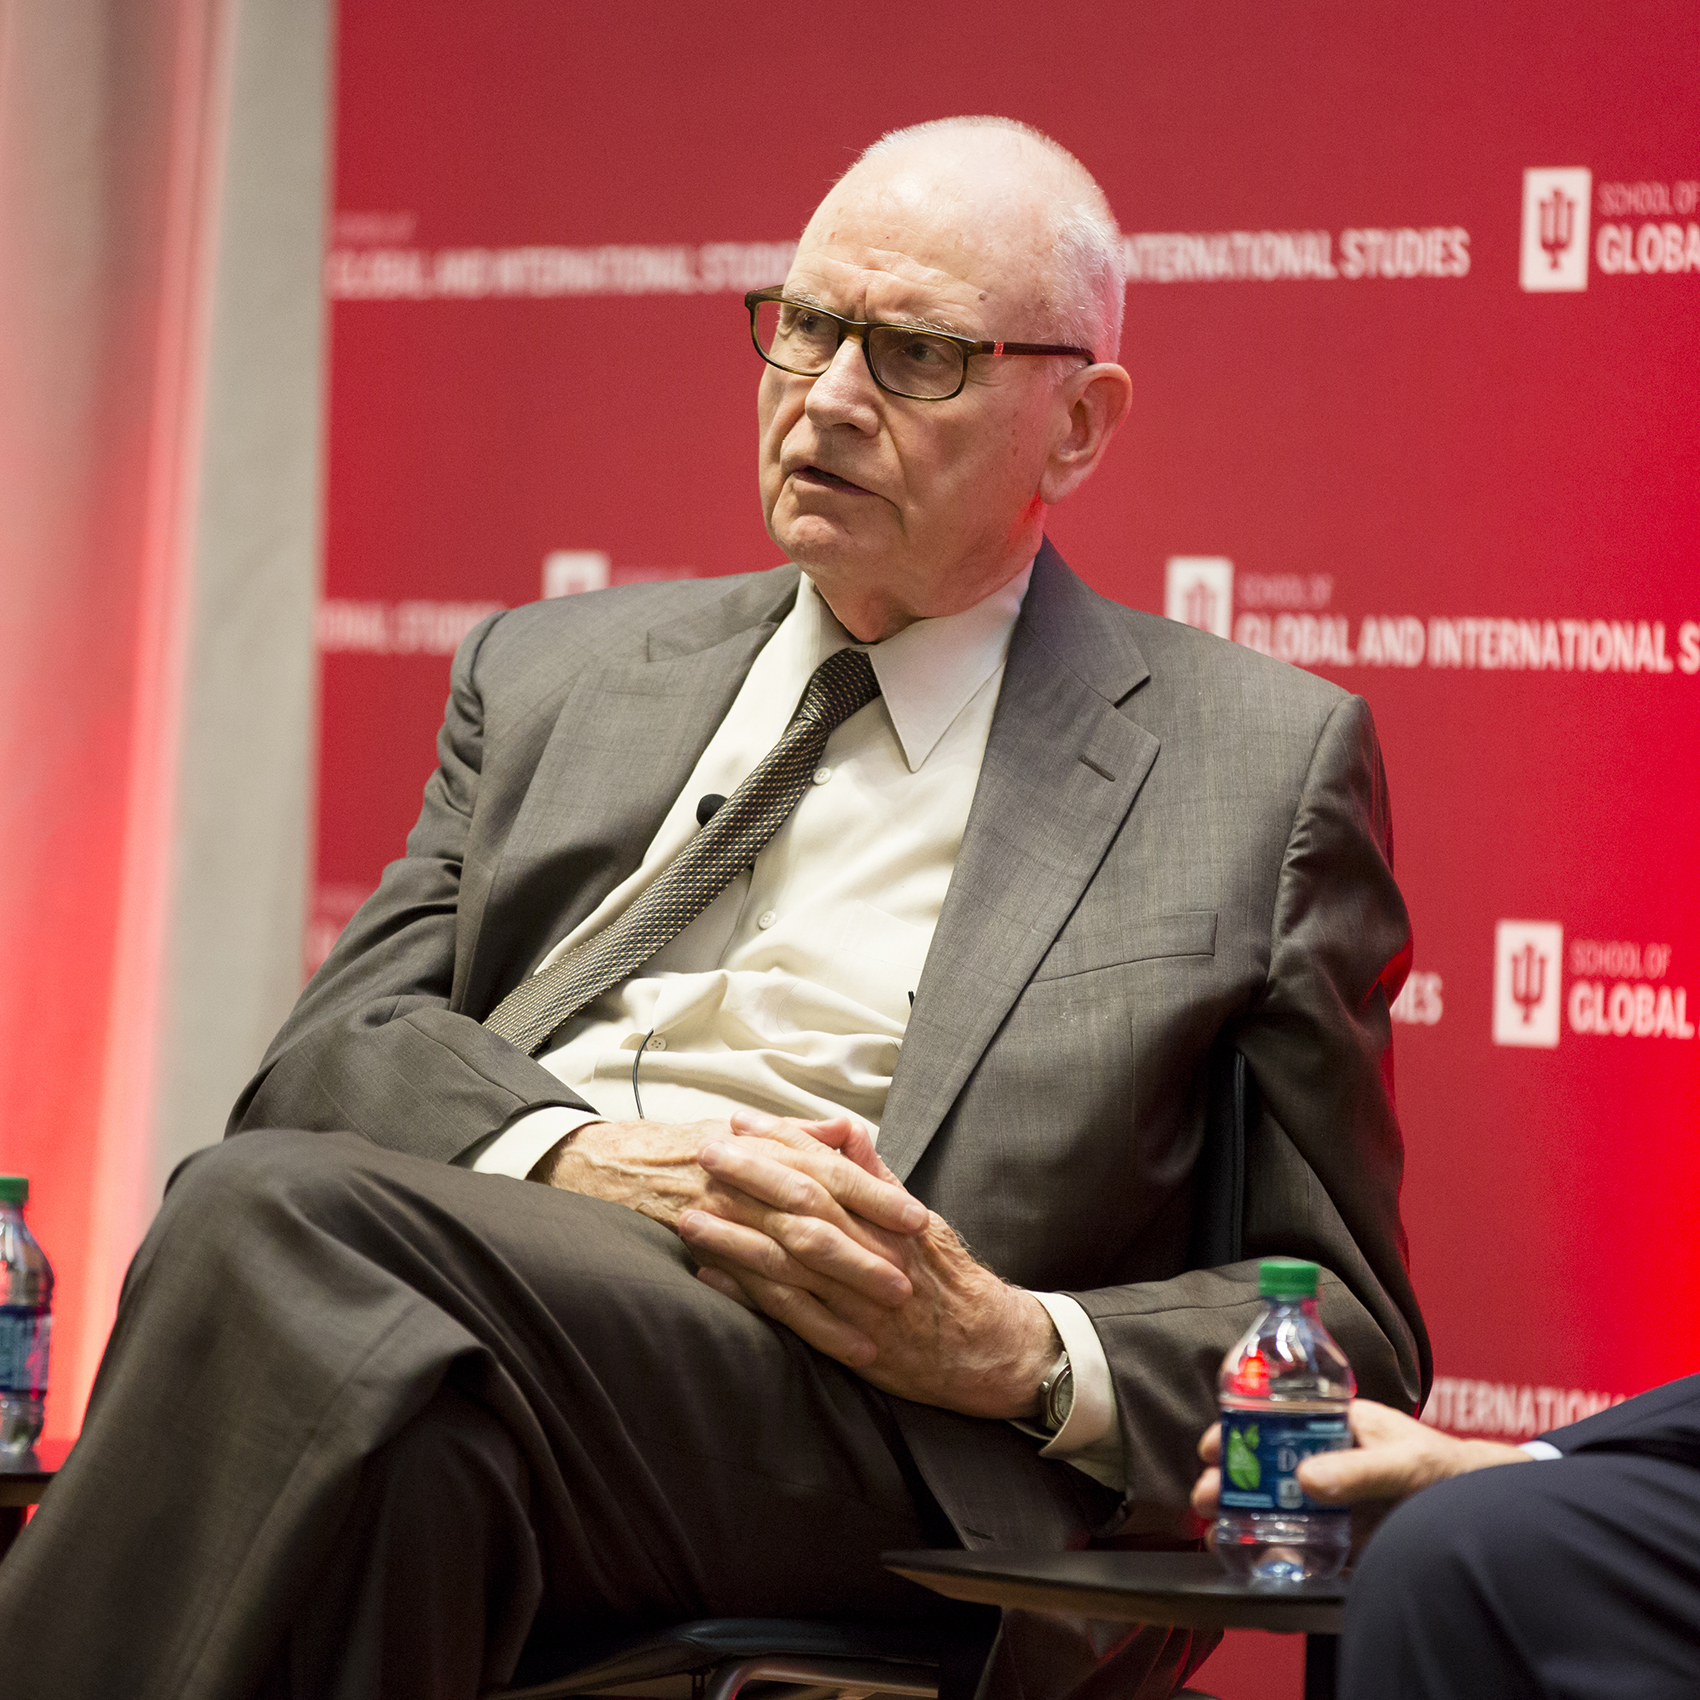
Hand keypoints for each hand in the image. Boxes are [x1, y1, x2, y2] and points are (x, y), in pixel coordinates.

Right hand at [539, 1113, 926, 1307]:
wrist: (613, 1166)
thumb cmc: (689, 1147)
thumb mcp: (746, 1130)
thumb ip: (800, 1136)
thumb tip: (849, 1132)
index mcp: (764, 1151)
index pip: (828, 1172)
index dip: (874, 1195)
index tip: (917, 1217)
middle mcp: (745, 1187)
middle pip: (814, 1222)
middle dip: (863, 1253)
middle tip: (910, 1280)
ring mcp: (725, 1228)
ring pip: (789, 1267)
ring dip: (838, 1298)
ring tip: (884, 1326)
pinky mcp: (711, 1262)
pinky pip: (760, 1298)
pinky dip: (800, 1323)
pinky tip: (838, 1345)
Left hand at [678, 1112, 1059, 1419]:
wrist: (982, 1348)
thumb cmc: (946, 1279)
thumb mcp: (919, 1217)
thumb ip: (875, 1175)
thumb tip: (842, 1129)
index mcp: (883, 1213)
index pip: (825, 1166)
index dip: (781, 1141)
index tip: (740, 1122)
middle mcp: (868, 1247)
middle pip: (801, 1202)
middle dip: (750, 1176)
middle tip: (704, 1154)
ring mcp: (854, 1294)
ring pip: (788, 1256)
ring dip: (735, 1234)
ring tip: (690, 1217)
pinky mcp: (844, 1337)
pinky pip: (789, 1311)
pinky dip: (747, 1292)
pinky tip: (711, 1275)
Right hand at [1190, 1398, 1532, 1523]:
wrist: (1484, 1512)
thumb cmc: (1446, 1468)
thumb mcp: (1404, 1461)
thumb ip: (1360, 1470)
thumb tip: (1306, 1480)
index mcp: (1335, 1425)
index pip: (1275, 1419)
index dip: (1239, 1430)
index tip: (1210, 1446)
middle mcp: (1327, 1458)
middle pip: (1267, 1465)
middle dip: (1231, 1479)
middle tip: (1205, 1497)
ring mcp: (1333, 1499)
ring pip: (1277, 1503)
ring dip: (1244, 1514)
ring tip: (1218, 1531)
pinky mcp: (1343, 1537)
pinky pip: (1302, 1541)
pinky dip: (1277, 1549)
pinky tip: (1257, 1558)